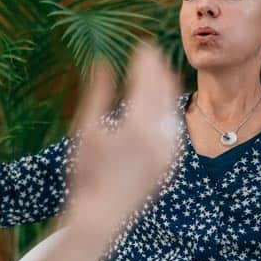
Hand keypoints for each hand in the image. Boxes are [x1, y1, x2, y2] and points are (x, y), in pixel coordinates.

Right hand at [65, 44, 180, 241]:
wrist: (101, 216)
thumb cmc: (87, 173)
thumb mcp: (86, 130)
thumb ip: (97, 94)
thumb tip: (102, 63)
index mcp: (138, 123)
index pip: (149, 80)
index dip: (146, 60)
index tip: (143, 45)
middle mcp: (160, 134)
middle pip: (166, 91)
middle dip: (159, 69)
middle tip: (153, 53)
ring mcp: (168, 150)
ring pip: (174, 109)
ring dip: (167, 88)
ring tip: (159, 74)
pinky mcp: (169, 162)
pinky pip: (174, 128)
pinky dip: (169, 111)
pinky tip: (161, 107)